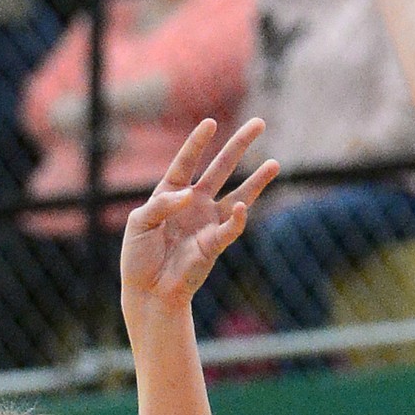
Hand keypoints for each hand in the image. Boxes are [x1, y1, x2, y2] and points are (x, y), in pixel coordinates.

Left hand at [120, 116, 277, 310]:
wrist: (149, 292)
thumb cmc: (138, 257)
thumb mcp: (139, 223)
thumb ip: (160, 205)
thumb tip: (190, 196)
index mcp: (170, 193)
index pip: (186, 162)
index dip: (197, 142)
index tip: (211, 122)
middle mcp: (194, 203)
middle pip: (220, 169)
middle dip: (238, 146)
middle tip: (259, 124)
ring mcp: (207, 222)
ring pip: (237, 195)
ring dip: (256, 182)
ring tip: (275, 164)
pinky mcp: (214, 244)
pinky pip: (230, 228)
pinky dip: (238, 218)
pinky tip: (244, 206)